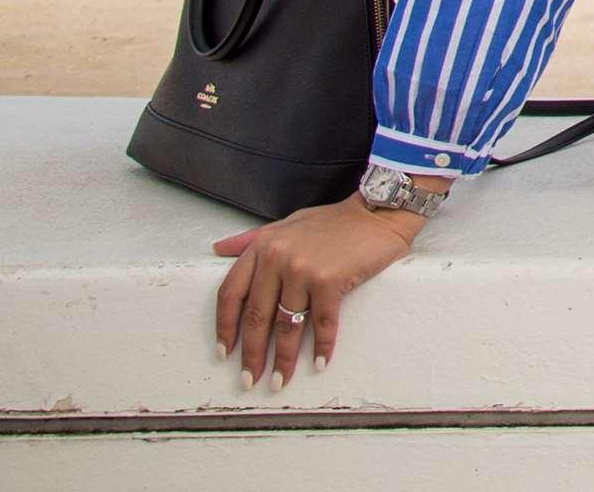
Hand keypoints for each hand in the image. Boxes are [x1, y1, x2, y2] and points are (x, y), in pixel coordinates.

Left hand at [210, 195, 421, 385]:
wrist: (376, 213)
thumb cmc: (333, 221)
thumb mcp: (286, 224)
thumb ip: (251, 238)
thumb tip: (218, 248)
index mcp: (262, 247)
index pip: (231, 294)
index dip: (224, 327)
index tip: (225, 351)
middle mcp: (277, 258)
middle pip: (256, 317)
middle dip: (252, 354)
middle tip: (249, 379)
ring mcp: (302, 270)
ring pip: (286, 326)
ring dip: (283, 359)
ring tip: (279, 381)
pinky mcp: (329, 280)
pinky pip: (322, 322)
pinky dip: (322, 346)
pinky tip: (320, 363)